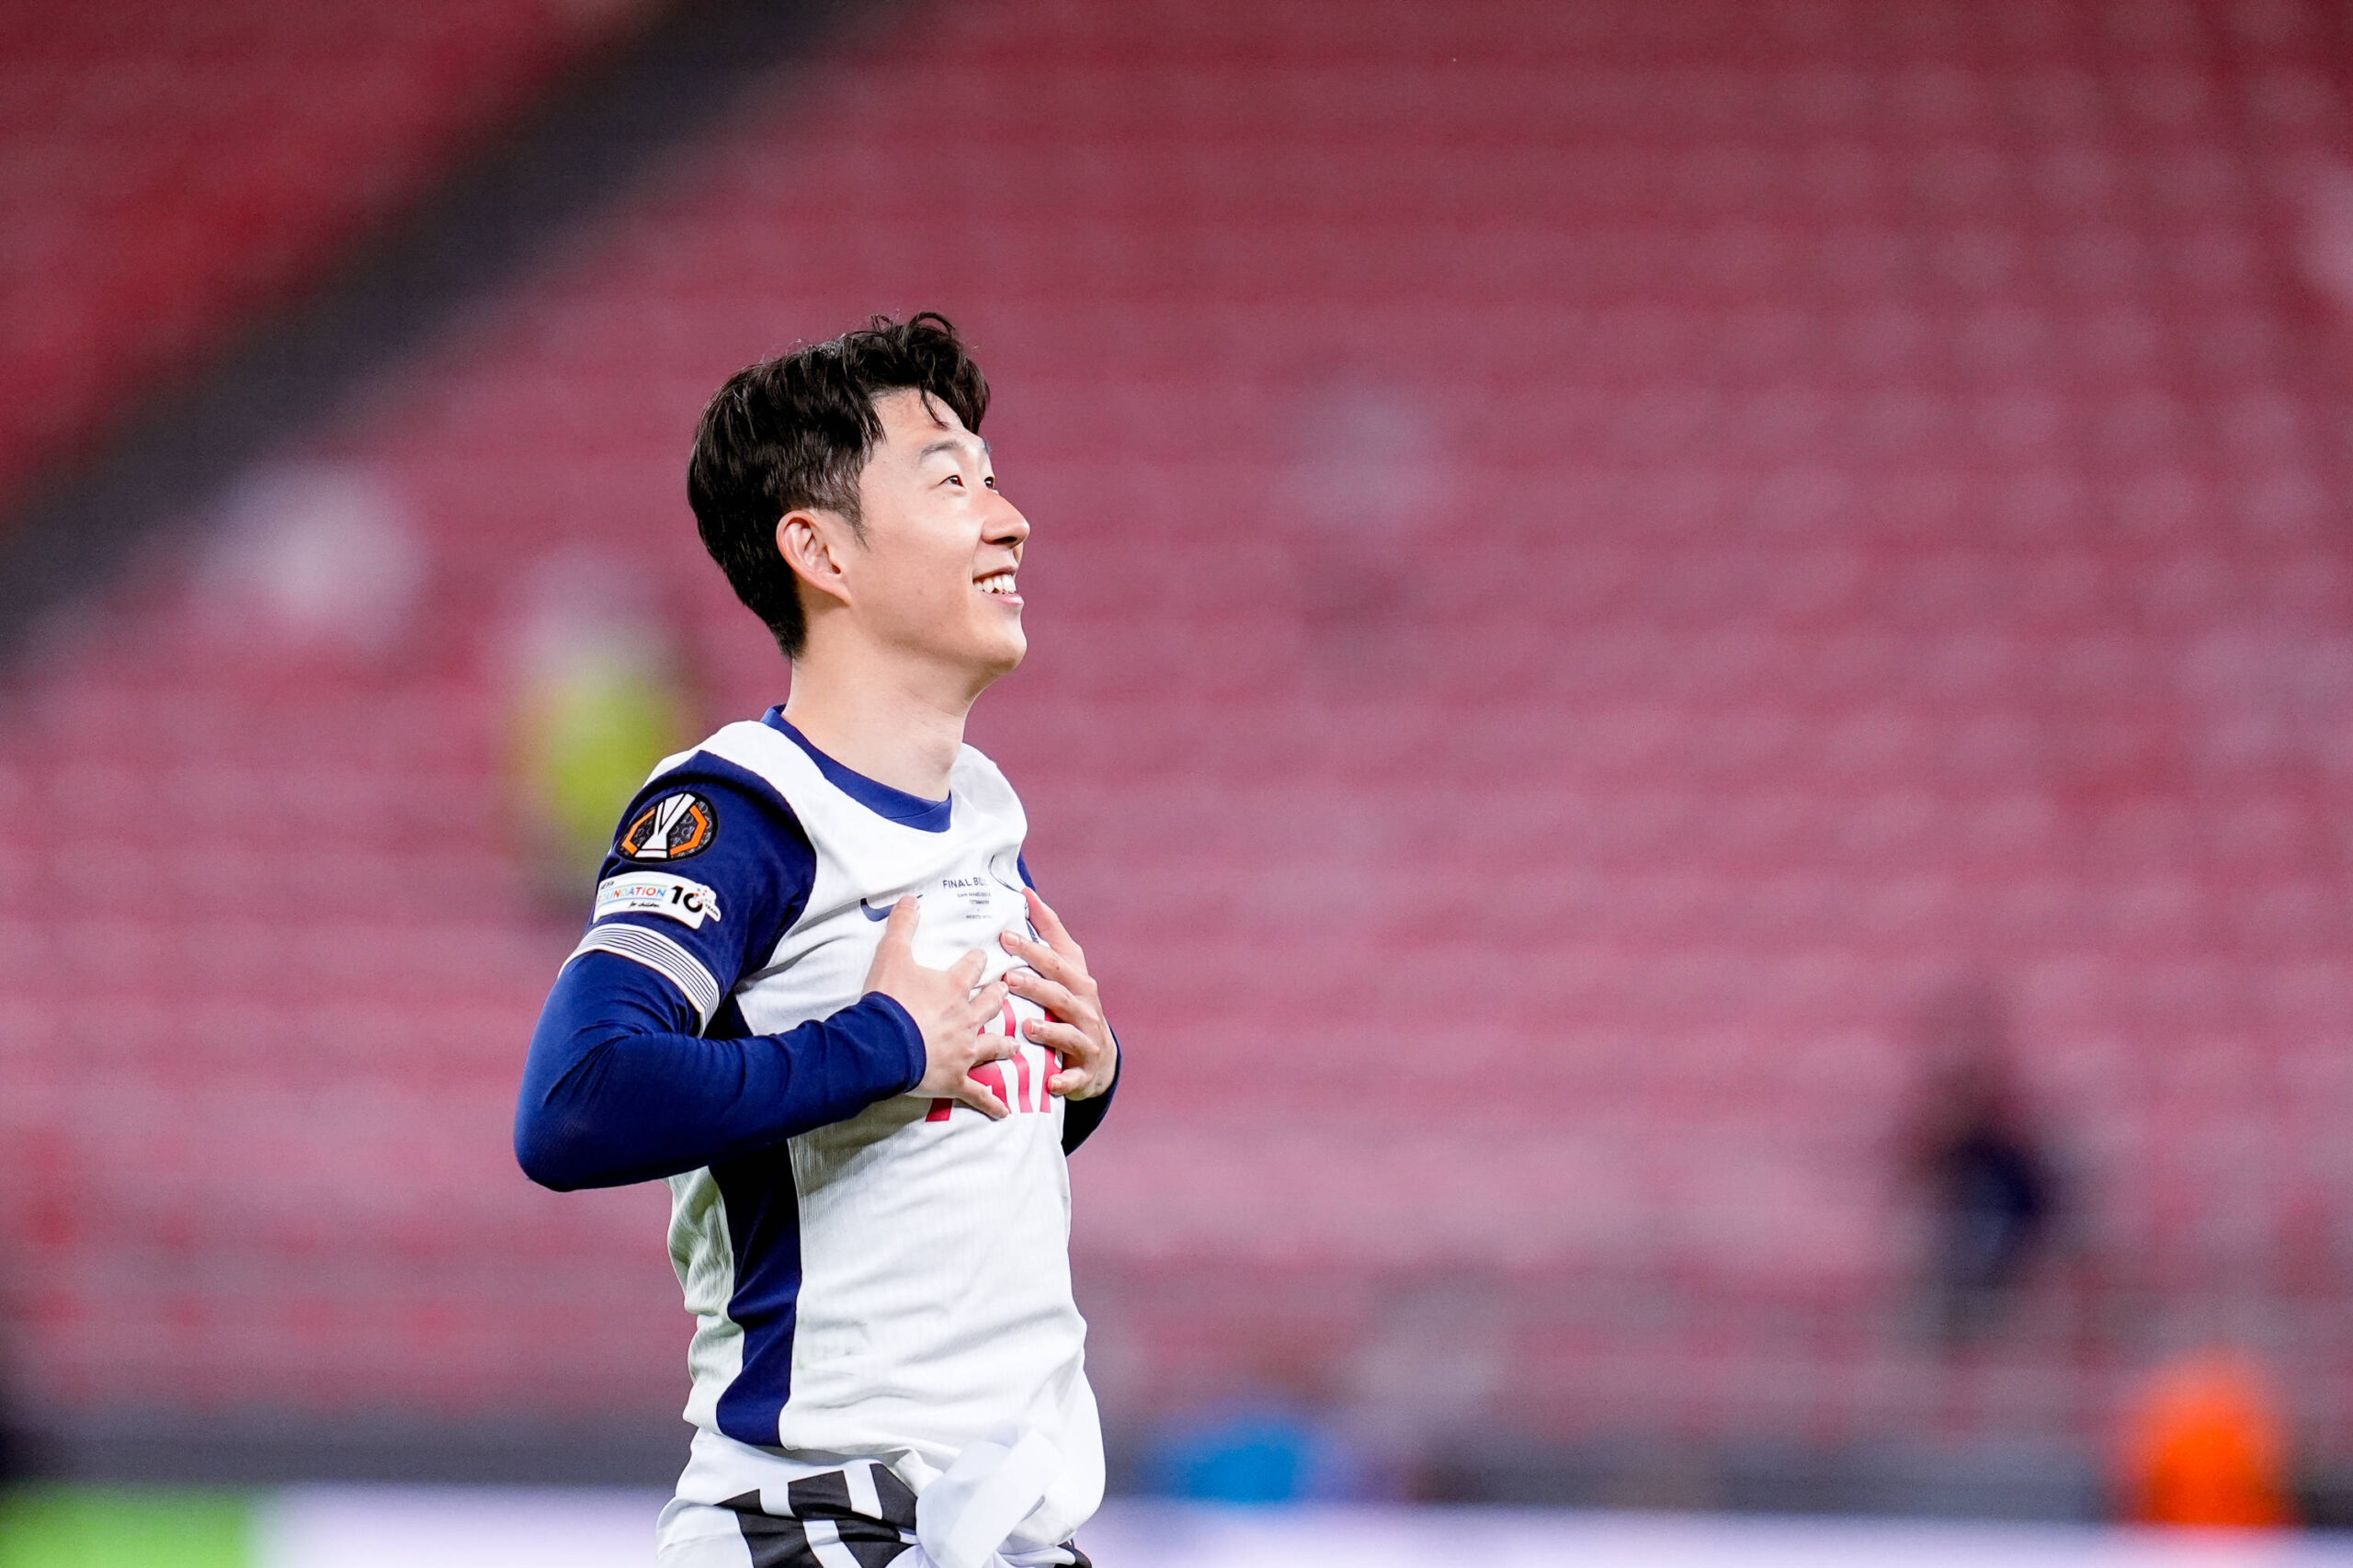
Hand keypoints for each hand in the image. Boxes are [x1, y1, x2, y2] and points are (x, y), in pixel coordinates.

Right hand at [864, 896, 1016, 1120]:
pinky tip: (1006, 1111)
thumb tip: (911, 898)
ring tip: (1016, 1044)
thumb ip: (903, 926)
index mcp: (954, 987)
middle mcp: (967, 1017)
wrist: (881, 1044)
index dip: (979, 961)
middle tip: (1005, 993)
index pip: (975, 967)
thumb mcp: (891, 955)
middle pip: (993, 1003)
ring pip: (995, 1044)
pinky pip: (979, 1094)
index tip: (984, 958)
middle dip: (1001, 997)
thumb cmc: (888, 1000)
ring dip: (1006, 1043)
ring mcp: (964, 1050)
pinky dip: (993, 1103)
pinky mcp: (956, 1079)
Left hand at [1000, 888, 1116, 1099]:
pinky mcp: (1085, 1069)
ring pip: (1068, 1031)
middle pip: (1060, 993)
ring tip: (1026, 1025)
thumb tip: (1027, 893)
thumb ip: (1048, 932)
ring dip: (1049, 1029)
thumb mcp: (1066, 968)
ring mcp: (1088, 1038)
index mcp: (1077, 981)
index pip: (1055, 960)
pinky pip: (1075, 1076)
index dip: (1032, 947)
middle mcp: (1085, 1006)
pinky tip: (1050, 1081)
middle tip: (1008, 978)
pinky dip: (1064, 1079)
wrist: (1098, 1058)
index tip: (1004, 936)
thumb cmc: (1073, 1004)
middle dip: (1036, 984)